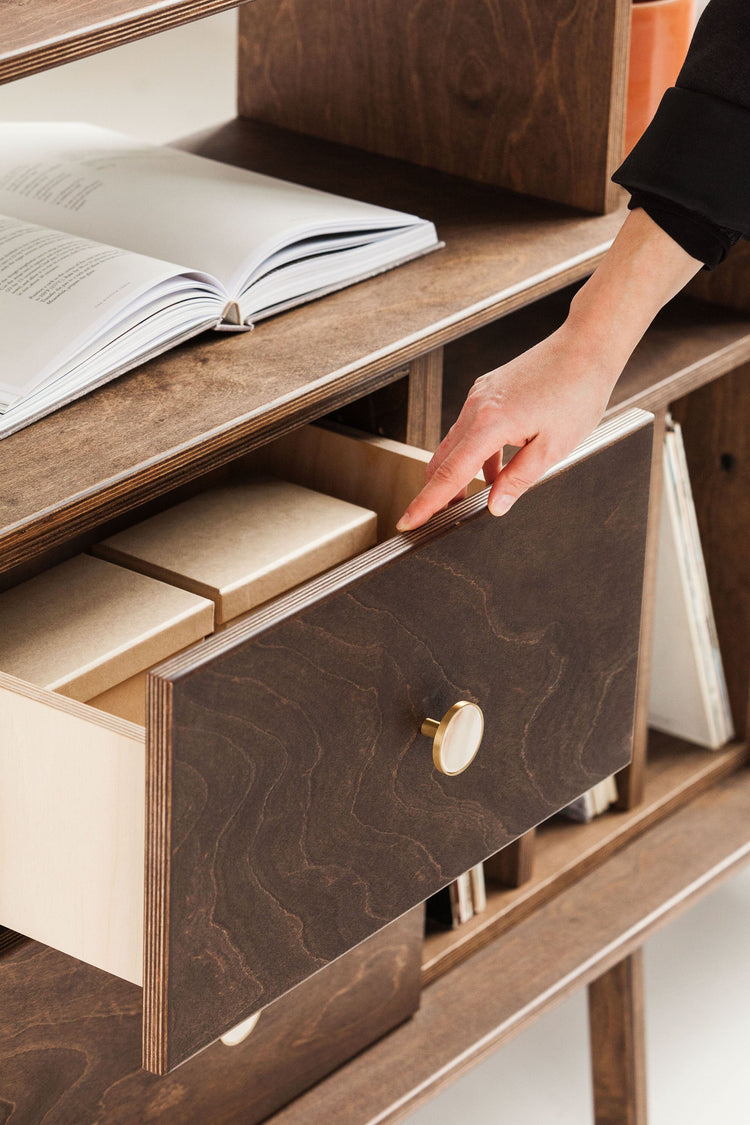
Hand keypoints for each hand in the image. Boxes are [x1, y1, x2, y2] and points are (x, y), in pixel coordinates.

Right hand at [395, 324, 616, 530]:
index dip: (426, 503)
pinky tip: (492, 471)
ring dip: (456, 474)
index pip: (449, 474)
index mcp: (490, 423)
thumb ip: (519, 479)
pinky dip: (474, 454)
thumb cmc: (577, 392)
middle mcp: (476, 407)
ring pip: (454, 444)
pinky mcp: (487, 390)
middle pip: (441, 460)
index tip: (408, 522)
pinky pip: (470, 429)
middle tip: (434, 521)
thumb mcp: (554, 448)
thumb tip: (495, 505)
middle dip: (434, 492)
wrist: (586, 346)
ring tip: (469, 499)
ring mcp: (479, 396)